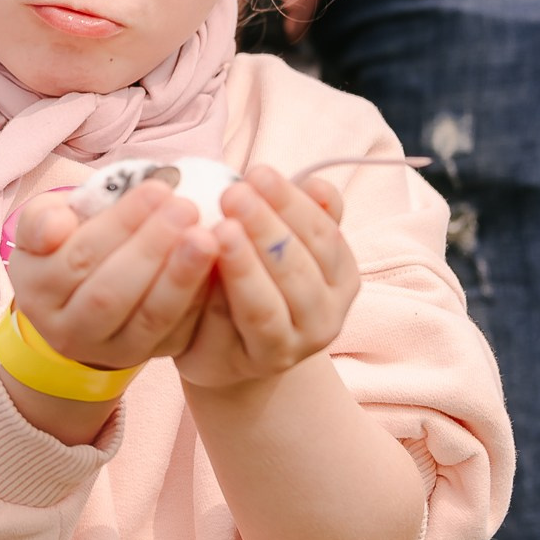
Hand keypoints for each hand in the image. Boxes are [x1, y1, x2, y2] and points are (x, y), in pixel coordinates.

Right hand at [6, 179, 220, 372]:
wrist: (81, 300)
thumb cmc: (66, 246)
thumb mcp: (41, 228)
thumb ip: (40, 220)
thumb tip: (56, 227)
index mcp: (37, 294)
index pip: (79, 258)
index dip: (120, 224)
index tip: (158, 188)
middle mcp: (69, 332)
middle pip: (111, 295)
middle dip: (152, 248)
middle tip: (186, 207)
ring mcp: (112, 351)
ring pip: (149, 320)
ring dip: (181, 278)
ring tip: (208, 237)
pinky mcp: (151, 356)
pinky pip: (179, 333)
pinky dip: (201, 300)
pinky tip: (220, 267)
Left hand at [175, 167, 356, 390]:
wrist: (230, 345)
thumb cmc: (259, 276)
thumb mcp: (285, 241)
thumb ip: (302, 213)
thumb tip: (318, 185)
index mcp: (341, 277)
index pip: (324, 235)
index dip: (292, 203)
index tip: (258, 172)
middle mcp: (325, 319)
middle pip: (298, 272)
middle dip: (266, 229)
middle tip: (233, 192)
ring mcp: (288, 350)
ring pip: (267, 307)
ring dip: (244, 267)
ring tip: (219, 230)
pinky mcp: (245, 367)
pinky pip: (229, 333)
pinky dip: (216, 300)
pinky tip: (198, 269)